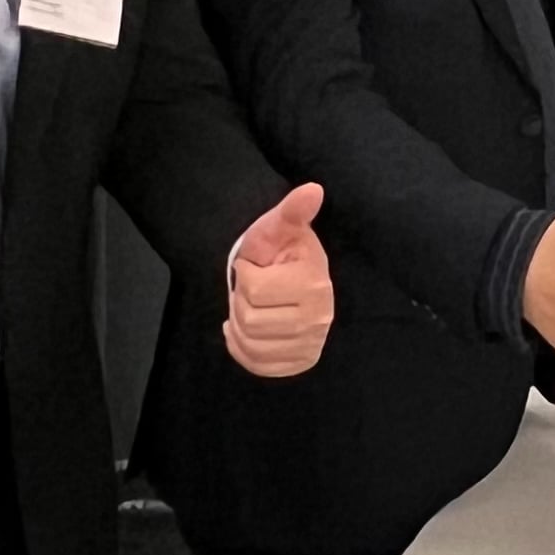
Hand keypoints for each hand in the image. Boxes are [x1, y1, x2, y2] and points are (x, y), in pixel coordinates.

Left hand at [223, 182, 335, 378]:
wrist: (296, 278)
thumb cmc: (282, 250)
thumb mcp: (280, 227)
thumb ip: (292, 211)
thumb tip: (312, 189)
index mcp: (313, 283)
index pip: (254, 290)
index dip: (244, 275)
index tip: (253, 265)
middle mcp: (318, 318)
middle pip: (249, 320)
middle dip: (239, 301)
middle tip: (250, 288)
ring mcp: (310, 344)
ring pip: (249, 344)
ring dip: (237, 325)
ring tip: (248, 307)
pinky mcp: (300, 361)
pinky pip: (256, 364)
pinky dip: (240, 348)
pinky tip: (244, 330)